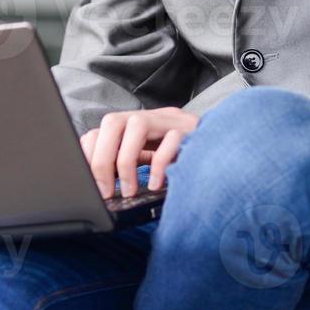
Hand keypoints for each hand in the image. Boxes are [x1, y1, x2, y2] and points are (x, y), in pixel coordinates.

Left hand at [79, 106, 198, 198]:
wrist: (222, 148)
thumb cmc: (182, 158)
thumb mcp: (149, 159)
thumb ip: (126, 164)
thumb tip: (100, 186)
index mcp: (136, 124)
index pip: (102, 128)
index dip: (89, 151)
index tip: (86, 182)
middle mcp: (150, 117)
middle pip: (113, 123)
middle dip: (102, 158)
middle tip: (105, 192)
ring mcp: (170, 120)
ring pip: (137, 125)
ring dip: (126, 161)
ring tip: (129, 191)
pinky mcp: (191, 130)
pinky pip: (171, 141)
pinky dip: (159, 165)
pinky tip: (156, 185)